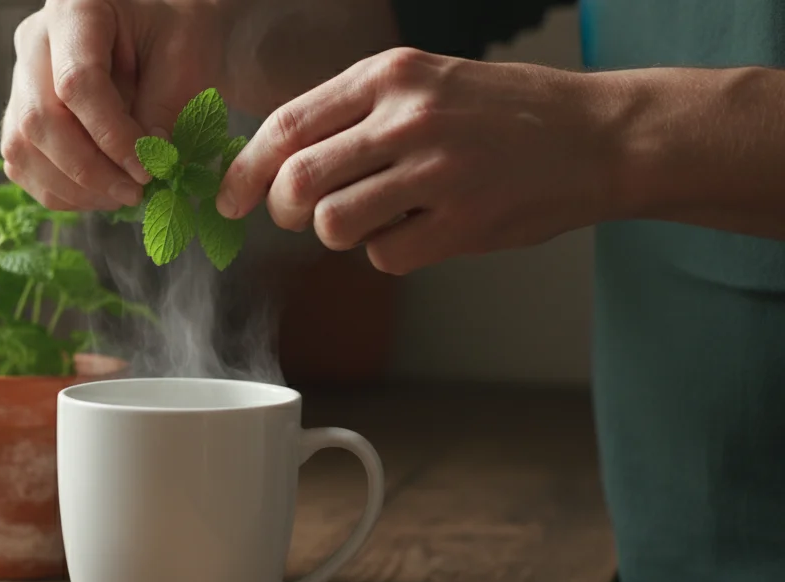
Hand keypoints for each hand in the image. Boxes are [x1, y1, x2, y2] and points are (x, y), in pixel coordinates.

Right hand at [1, 0, 230, 210]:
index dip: (111, 136)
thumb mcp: (184, 59)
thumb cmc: (172, 36)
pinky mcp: (19, 115)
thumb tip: (142, 166)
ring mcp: (20, 80)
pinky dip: (60, 192)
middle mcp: (35, 42)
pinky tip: (100, 193)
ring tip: (121, 195)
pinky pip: (22, 165)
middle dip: (89, 170)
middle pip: (38, 119)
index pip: (77, 82)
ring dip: (73, 188)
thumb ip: (163, 108)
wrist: (157, 34)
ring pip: (22, 148)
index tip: (147, 168)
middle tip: (134, 191)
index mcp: (76, 10)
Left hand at [217, 48, 616, 273]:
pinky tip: (428, 228)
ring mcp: (436, 172)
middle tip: (303, 216)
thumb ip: (354, 115)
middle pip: (297, 182)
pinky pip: (384, 258)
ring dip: (342, 233)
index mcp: (389, 76)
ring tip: (382, 215)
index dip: (245, 170)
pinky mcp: (462, 223)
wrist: (598, 135)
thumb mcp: (425, 83)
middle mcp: (408, 117)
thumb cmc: (502, 113)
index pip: (286, 125)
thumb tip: (276, 163)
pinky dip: (394, 253)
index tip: (230, 198)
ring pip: (333, 226)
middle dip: (285, 211)